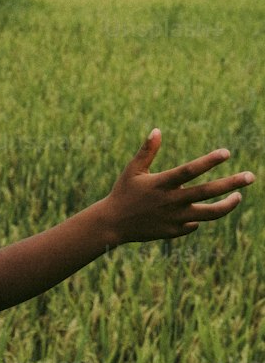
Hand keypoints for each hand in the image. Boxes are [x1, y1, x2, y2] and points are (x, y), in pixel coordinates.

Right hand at [103, 130, 254, 245]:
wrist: (112, 224)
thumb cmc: (123, 192)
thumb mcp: (132, 170)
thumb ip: (147, 151)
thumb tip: (157, 130)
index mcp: (161, 183)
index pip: (190, 170)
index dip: (209, 161)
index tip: (227, 153)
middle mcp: (171, 201)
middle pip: (207, 192)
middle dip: (232, 184)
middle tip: (250, 176)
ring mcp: (174, 219)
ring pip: (209, 214)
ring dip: (227, 205)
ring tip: (238, 197)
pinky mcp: (174, 231)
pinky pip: (194, 224)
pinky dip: (200, 217)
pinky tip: (201, 211)